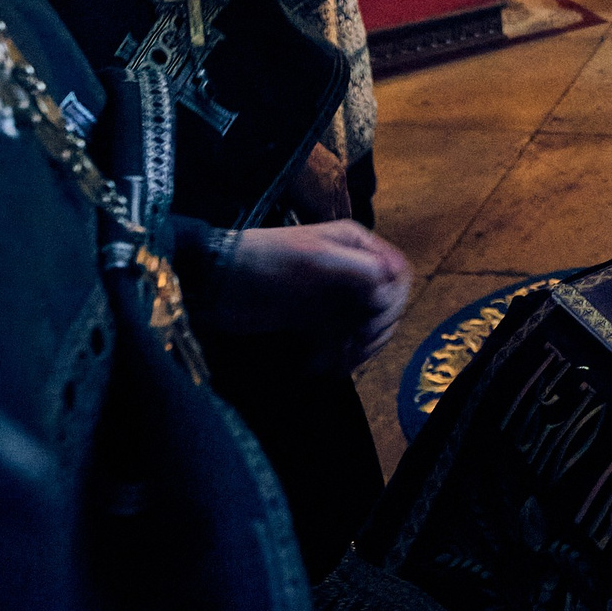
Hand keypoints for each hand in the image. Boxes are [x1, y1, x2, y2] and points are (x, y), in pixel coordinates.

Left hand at [207, 221, 411, 371]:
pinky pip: (341, 341)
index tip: (370, 322)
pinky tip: (316, 366)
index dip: (392, 301)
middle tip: (353, 350)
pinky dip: (334, 357)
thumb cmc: (265, 261)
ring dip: (356, 350)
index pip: (397, 273)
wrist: (215, 282)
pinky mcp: (315, 320)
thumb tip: (390, 292)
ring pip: (365, 327)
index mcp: (356, 244)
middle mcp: (351, 268)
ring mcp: (333, 295)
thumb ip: (360, 270)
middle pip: (386, 305)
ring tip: (333, 364)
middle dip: (374, 331)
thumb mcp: (315, 259)